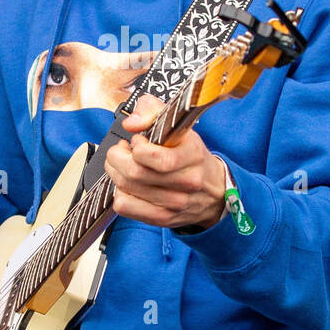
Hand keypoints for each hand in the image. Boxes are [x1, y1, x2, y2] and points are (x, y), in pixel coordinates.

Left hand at [104, 94, 227, 230]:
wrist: (214, 190)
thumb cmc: (190, 155)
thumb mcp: (178, 126)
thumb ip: (152, 111)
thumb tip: (130, 123)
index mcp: (192, 155)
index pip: (157, 158)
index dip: (137, 147)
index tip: (137, 140)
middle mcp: (187, 182)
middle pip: (135, 173)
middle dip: (117, 157)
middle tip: (120, 151)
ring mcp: (175, 203)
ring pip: (126, 189)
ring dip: (115, 173)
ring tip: (123, 164)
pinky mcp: (163, 218)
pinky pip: (126, 207)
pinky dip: (118, 193)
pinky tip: (127, 184)